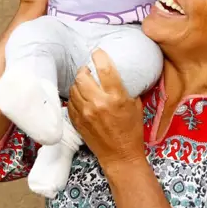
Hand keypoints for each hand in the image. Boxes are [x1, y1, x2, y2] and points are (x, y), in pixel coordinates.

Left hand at [68, 50, 145, 169]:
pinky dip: (75, 97)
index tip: (98, 52)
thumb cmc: (131, 130)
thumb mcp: (135, 105)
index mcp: (116, 97)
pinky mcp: (78, 121)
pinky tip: (81, 97)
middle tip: (88, 69)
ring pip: (74, 88)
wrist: (120, 155)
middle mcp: (98, 103)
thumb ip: (126, 88)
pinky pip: (71, 102)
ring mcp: (86, 113)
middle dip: (84, 69)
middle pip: (82, 75)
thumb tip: (120, 72)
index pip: (104, 68)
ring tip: (84, 83)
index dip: (99, 56)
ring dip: (78, 83)